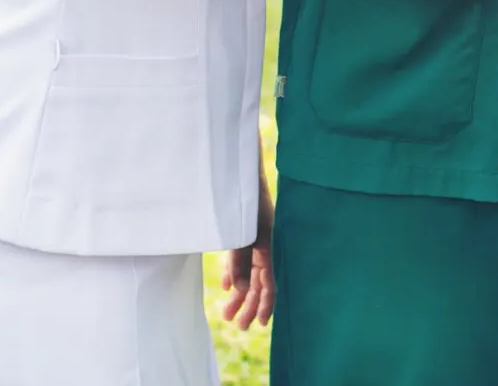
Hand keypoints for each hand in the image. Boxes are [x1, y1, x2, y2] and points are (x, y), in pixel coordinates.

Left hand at [220, 182, 274, 329]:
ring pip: (249, 272)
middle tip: (238, 325)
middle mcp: (264, 245)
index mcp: (269, 246)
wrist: (238, 172)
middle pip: (259, 281)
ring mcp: (254, 239)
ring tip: (227, 312)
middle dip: (249, 304)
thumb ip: (240, 262)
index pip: (270, 281)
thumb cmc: (241, 201)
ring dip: (240, 293)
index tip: (259, 323)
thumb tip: (241, 289)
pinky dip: (235, 273)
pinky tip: (229, 286)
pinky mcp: (243, 233)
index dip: (266, 303)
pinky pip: (241, 259)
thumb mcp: (241, 233)